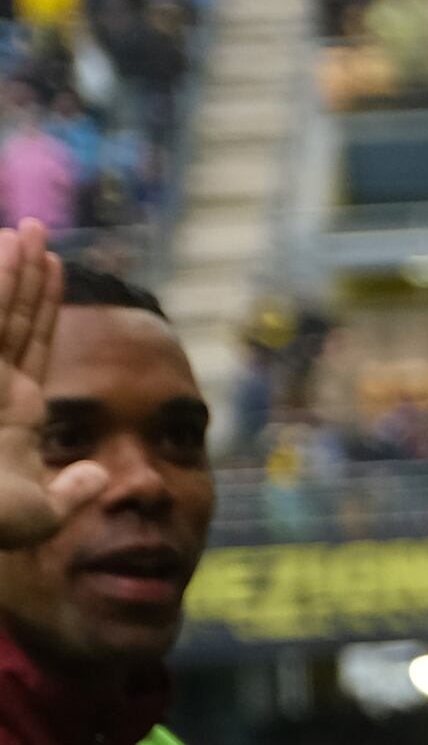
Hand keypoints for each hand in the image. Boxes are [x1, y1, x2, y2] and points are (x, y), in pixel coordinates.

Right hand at [0, 224, 121, 556]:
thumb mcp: (41, 514)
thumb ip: (73, 492)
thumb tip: (100, 474)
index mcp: (13, 412)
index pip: (33, 345)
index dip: (44, 308)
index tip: (56, 269)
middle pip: (12, 317)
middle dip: (26, 275)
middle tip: (38, 231)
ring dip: (11, 269)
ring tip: (28, 230)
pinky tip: (9, 250)